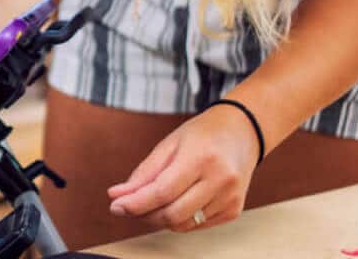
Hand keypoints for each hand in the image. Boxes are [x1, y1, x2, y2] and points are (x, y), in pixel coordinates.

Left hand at [106, 104, 261, 231]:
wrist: (242, 132)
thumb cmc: (204, 134)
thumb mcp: (169, 143)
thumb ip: (144, 172)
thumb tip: (117, 194)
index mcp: (201, 157)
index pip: (162, 191)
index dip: (136, 203)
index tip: (116, 206)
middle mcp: (219, 179)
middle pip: (173, 213)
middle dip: (145, 214)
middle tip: (129, 205)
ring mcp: (229, 197)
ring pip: (184, 224)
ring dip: (160, 219)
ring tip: (150, 203)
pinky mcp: (233, 210)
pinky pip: (197, 225)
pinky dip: (179, 219)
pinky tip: (174, 204)